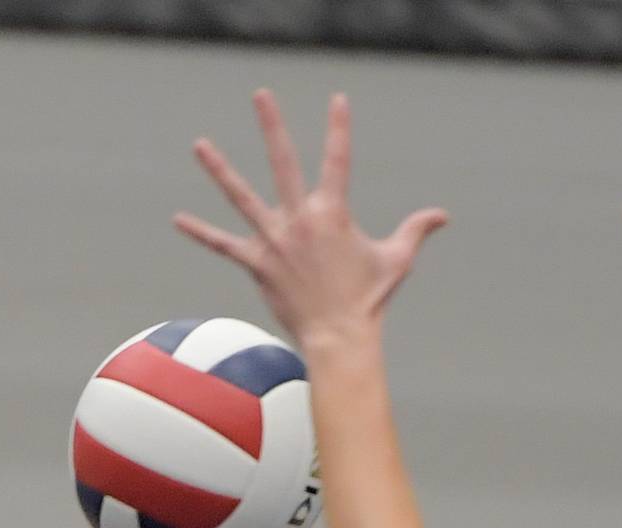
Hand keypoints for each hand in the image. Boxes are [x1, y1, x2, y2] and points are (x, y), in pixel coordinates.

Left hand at [174, 88, 446, 347]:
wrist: (340, 339)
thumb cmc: (370, 301)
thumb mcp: (396, 260)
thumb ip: (416, 231)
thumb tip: (443, 216)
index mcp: (333, 213)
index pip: (338, 160)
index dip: (339, 129)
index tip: (337, 99)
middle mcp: (300, 219)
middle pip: (284, 162)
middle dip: (273, 127)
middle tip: (261, 95)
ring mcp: (276, 240)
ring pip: (242, 197)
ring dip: (219, 169)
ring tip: (199, 144)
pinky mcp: (258, 264)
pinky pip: (225, 246)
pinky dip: (201, 233)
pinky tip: (178, 219)